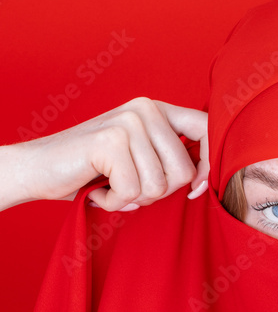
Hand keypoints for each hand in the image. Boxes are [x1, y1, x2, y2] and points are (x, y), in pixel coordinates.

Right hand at [2, 98, 208, 211]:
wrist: (36, 169)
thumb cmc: (88, 171)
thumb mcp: (137, 160)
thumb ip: (167, 162)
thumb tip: (202, 183)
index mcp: (156, 110)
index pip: (207, 129)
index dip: (207, 167)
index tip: (195, 191)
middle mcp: (145, 109)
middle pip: (183, 172)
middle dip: (157, 194)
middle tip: (126, 188)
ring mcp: (128, 122)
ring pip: (159, 186)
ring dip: (132, 199)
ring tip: (108, 186)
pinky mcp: (111, 141)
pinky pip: (133, 192)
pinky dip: (114, 202)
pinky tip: (97, 189)